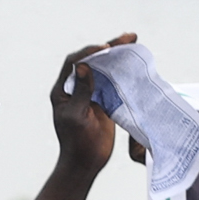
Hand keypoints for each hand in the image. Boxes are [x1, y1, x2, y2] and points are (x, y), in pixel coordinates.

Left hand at [50, 35, 131, 171]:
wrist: (85, 162)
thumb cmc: (76, 142)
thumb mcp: (77, 116)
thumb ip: (81, 91)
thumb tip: (83, 66)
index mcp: (63, 89)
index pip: (74, 62)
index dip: (89, 52)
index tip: (106, 48)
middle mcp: (76, 87)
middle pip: (92, 61)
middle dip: (109, 47)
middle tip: (128, 37)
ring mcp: (91, 94)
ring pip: (104, 69)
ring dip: (118, 57)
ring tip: (134, 43)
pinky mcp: (104, 102)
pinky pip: (113, 83)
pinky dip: (123, 73)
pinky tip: (135, 65)